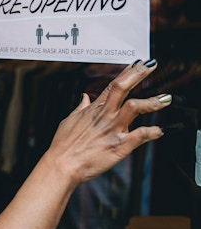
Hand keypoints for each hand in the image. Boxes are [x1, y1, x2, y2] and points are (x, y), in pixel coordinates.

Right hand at [46, 59, 169, 185]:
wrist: (62, 164)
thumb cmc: (63, 145)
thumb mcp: (69, 121)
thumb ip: (80, 108)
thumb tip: (84, 98)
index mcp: (95, 109)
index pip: (114, 84)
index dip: (127, 72)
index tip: (138, 64)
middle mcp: (106, 116)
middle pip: (123, 88)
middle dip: (139, 74)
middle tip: (151, 65)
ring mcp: (114, 129)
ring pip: (135, 108)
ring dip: (152, 102)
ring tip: (165, 98)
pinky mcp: (120, 146)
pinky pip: (140, 136)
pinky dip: (153, 132)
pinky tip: (160, 130)